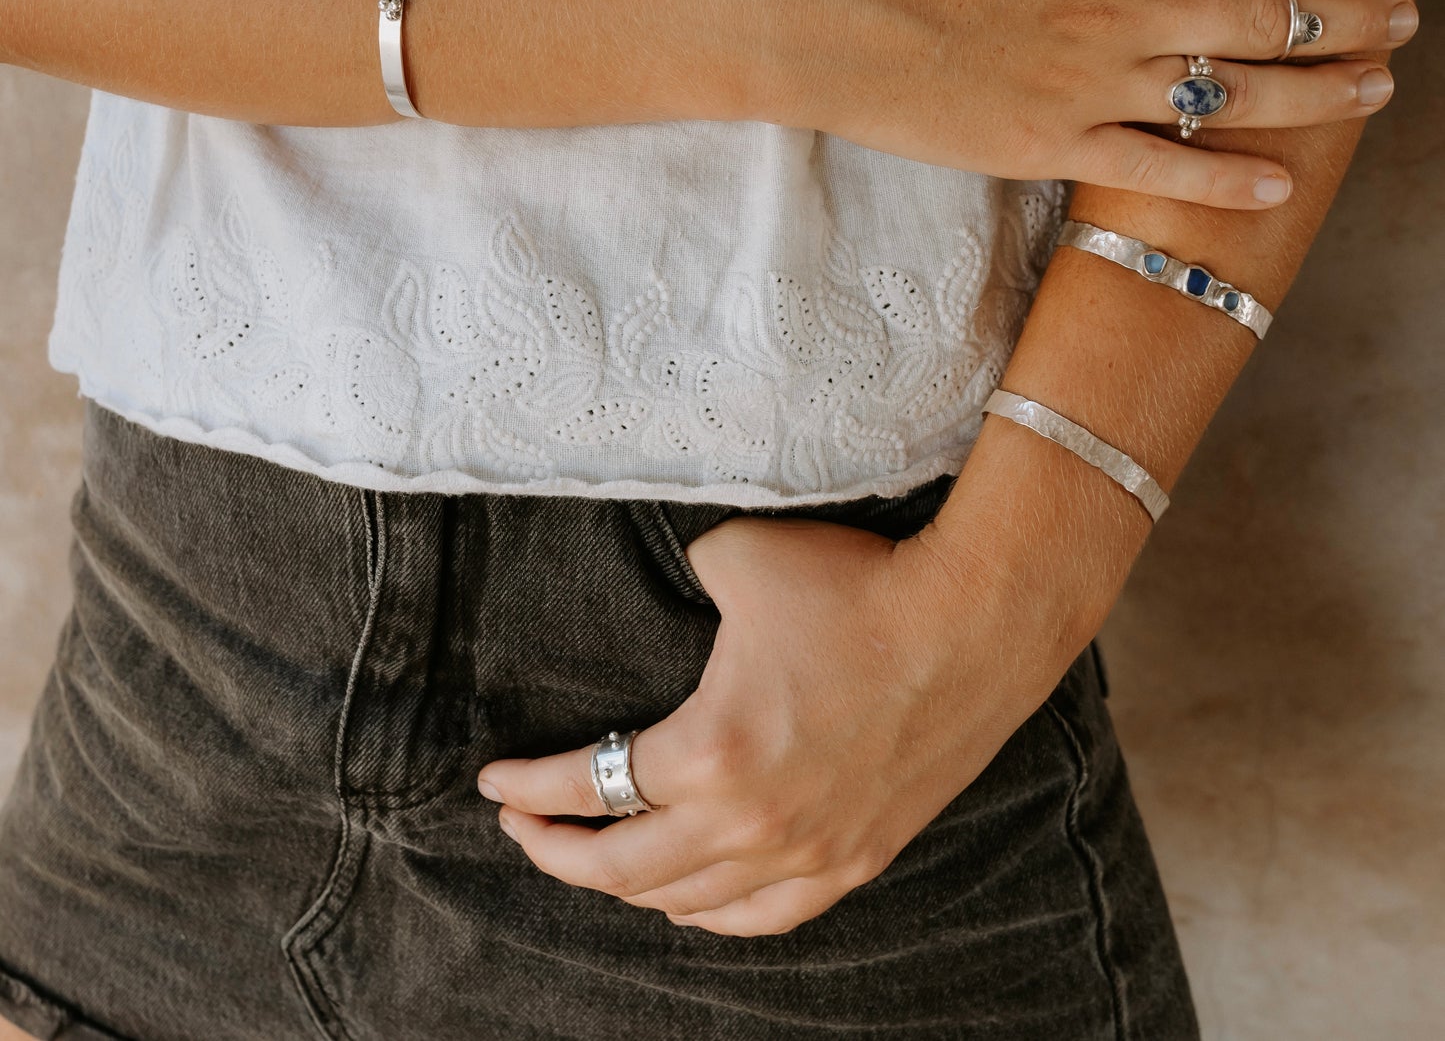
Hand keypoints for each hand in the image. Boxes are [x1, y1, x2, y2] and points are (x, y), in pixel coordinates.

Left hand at [474, 511, 1087, 936]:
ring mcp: (809, 853)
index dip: (530, 787)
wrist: (976, 619)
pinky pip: (764, 918)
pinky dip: (708, 913)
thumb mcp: (738, 558)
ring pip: (689, 904)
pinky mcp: (858, 859)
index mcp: (710, 753)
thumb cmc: (856, 584)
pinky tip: (689, 898)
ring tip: (596, 857)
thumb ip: (680, 578)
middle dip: (557, 852)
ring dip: (627, 886)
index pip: (592, 786)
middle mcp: (752, 823)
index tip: (492, 782)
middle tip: (524, 827)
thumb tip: (669, 585)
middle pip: (624, 868)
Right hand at [750, 0, 1417, 208]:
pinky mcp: (1042, 148)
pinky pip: (1153, 170)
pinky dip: (1219, 182)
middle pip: (1260, 17)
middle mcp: (1111, 12)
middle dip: (1345, 17)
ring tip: (1372, 91)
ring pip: (1228, 96)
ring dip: (1314, 95)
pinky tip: (1277, 185)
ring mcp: (1082, 86)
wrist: (803, 16)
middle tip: (1400, 20)